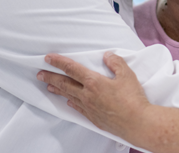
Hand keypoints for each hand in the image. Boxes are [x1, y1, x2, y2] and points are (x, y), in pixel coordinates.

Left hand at [37, 53, 178, 152]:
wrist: (138, 123)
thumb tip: (107, 56)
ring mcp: (89, 108)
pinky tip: (69, 102)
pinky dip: (71, 102)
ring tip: (48, 87)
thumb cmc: (133, 98)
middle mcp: (88, 95)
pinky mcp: (94, 118)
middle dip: (51, 77)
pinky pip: (78, 108)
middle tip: (39, 73)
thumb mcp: (127, 74)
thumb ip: (115, 62)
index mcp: (94, 82)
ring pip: (69, 96)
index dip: (59, 62)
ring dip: (57, 90)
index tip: (48, 58)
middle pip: (65, 84)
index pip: (72, 69)